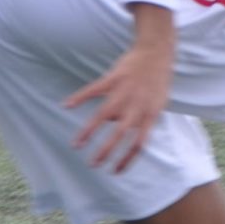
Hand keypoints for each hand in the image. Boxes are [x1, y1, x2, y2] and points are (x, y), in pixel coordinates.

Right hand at [64, 5, 176, 172]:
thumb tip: (120, 131)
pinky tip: (66, 105)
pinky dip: (79, 97)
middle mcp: (137, 105)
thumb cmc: (157, 82)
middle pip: (120, 134)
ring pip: (103, 115)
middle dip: (105, 151)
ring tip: (76, 145)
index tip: (114, 171)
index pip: (139, 144)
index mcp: (150, 114)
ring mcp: (124, 92)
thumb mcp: (158, 104)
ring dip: (88, 131)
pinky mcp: (113, 78)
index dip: (127, 159)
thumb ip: (143, 120)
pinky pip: (93, 90)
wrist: (156, 53)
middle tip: (93, 165)